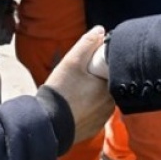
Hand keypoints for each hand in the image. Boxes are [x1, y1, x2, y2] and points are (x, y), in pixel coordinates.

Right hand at [45, 27, 114, 143]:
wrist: (47, 125)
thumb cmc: (61, 92)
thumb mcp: (72, 61)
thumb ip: (87, 43)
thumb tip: (101, 30)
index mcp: (111, 87)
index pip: (112, 70)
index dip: (101, 64)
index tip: (90, 63)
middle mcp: (111, 105)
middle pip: (107, 84)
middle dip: (96, 79)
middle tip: (79, 77)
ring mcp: (102, 119)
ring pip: (101, 99)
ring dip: (92, 94)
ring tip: (74, 91)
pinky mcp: (93, 129)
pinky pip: (94, 113)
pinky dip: (87, 108)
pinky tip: (73, 105)